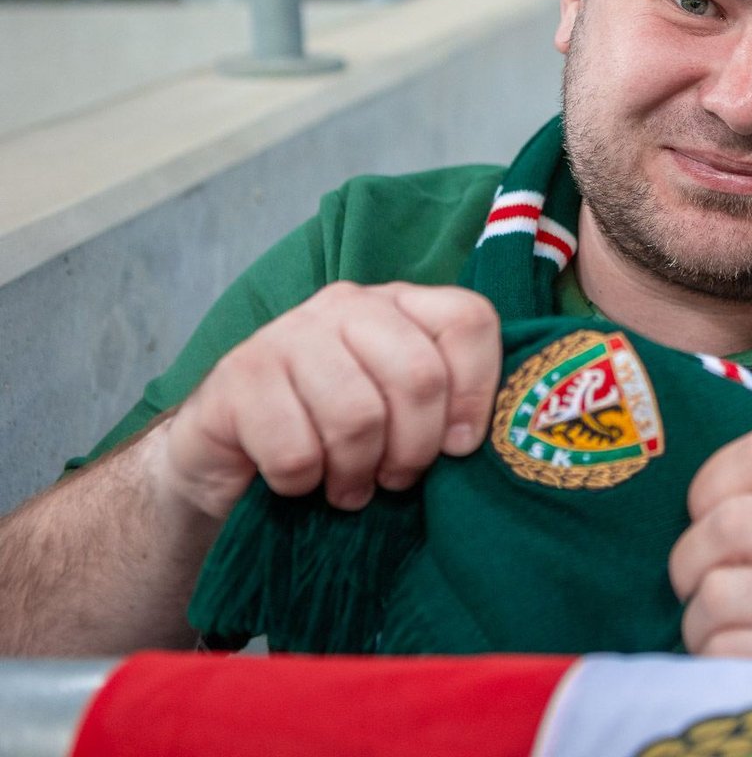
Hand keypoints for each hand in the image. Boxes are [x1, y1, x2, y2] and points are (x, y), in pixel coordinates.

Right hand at [157, 282, 501, 520]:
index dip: (477, 391)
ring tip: (349, 486)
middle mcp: (348, 305)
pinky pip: (296, 450)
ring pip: (358, 416)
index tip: (460, 447)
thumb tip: (480, 439)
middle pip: (419, 375)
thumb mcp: (400, 414)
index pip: (468, 320)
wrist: (229, 456)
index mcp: (400, 306)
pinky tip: (299, 482)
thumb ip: (443, 406)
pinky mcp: (237, 376)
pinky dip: (303, 483)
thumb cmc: (335, 436)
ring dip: (357, 472)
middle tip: (396, 480)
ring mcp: (288, 333)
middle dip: (415, 448)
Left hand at [669, 430, 751, 659]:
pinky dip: (713, 660)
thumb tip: (685, 497)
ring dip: (698, 620)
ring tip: (721, 632)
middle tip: (697, 588)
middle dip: (690, 561)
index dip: (713, 480)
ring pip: (719, 590)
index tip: (704, 516)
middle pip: (731, 521)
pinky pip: (725, 648)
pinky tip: (739, 666)